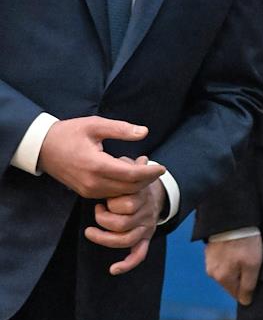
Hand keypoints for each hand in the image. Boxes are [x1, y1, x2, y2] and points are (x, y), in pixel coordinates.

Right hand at [38, 116, 162, 198]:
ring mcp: (88, 190)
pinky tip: (127, 173)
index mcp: (96, 165)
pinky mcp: (86, 193)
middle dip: (147, 179)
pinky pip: (112, 194)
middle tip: (154, 166)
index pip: (131, 175)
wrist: (42, 147)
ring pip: (122, 193)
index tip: (162, 167)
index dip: (150, 172)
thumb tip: (144, 132)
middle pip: (130, 188)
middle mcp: (92, 182)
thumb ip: (120, 129)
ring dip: (136, 184)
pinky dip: (125, 187)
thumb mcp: (94, 124)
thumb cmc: (68, 133)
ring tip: (141, 167)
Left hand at [83, 156, 163, 274]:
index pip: (125, 205)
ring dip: (105, 239)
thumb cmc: (137, 179)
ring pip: (126, 240)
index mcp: (142, 196)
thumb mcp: (133, 167)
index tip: (102, 199)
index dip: (110, 203)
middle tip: (97, 211)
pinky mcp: (145, 238)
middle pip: (122, 224)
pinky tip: (113, 269)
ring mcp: (146, 227)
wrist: (157, 191)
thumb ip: (131, 164)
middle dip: (104, 219)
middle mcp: (146, 213)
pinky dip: (127, 263)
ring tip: (90, 232)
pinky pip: (139, 254)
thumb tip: (142, 160)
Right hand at [205, 235, 262, 305]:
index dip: (249, 289)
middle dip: (243, 276)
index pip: (237, 294)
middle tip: (253, 263)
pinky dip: (232, 257)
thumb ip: (248, 286)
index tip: (256, 277)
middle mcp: (212, 272)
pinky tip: (239, 248)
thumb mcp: (252, 265)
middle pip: (232, 282)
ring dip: (237, 266)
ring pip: (228, 271)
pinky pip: (224, 260)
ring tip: (246, 253)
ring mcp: (210, 261)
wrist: (232, 218)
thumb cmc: (245, 242)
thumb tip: (245, 302)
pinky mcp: (211, 250)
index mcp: (222, 278)